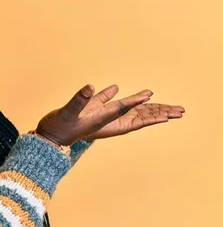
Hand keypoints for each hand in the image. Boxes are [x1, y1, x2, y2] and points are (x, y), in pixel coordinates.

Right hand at [35, 84, 184, 145]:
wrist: (46, 139)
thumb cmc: (56, 128)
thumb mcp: (67, 113)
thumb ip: (79, 100)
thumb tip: (91, 87)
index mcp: (101, 120)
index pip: (124, 109)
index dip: (137, 102)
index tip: (151, 96)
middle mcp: (104, 119)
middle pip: (136, 115)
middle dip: (158, 112)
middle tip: (181, 111)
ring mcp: (98, 115)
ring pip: (126, 109)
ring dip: (144, 105)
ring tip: (160, 102)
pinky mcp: (88, 111)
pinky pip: (105, 102)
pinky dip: (113, 95)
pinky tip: (116, 88)